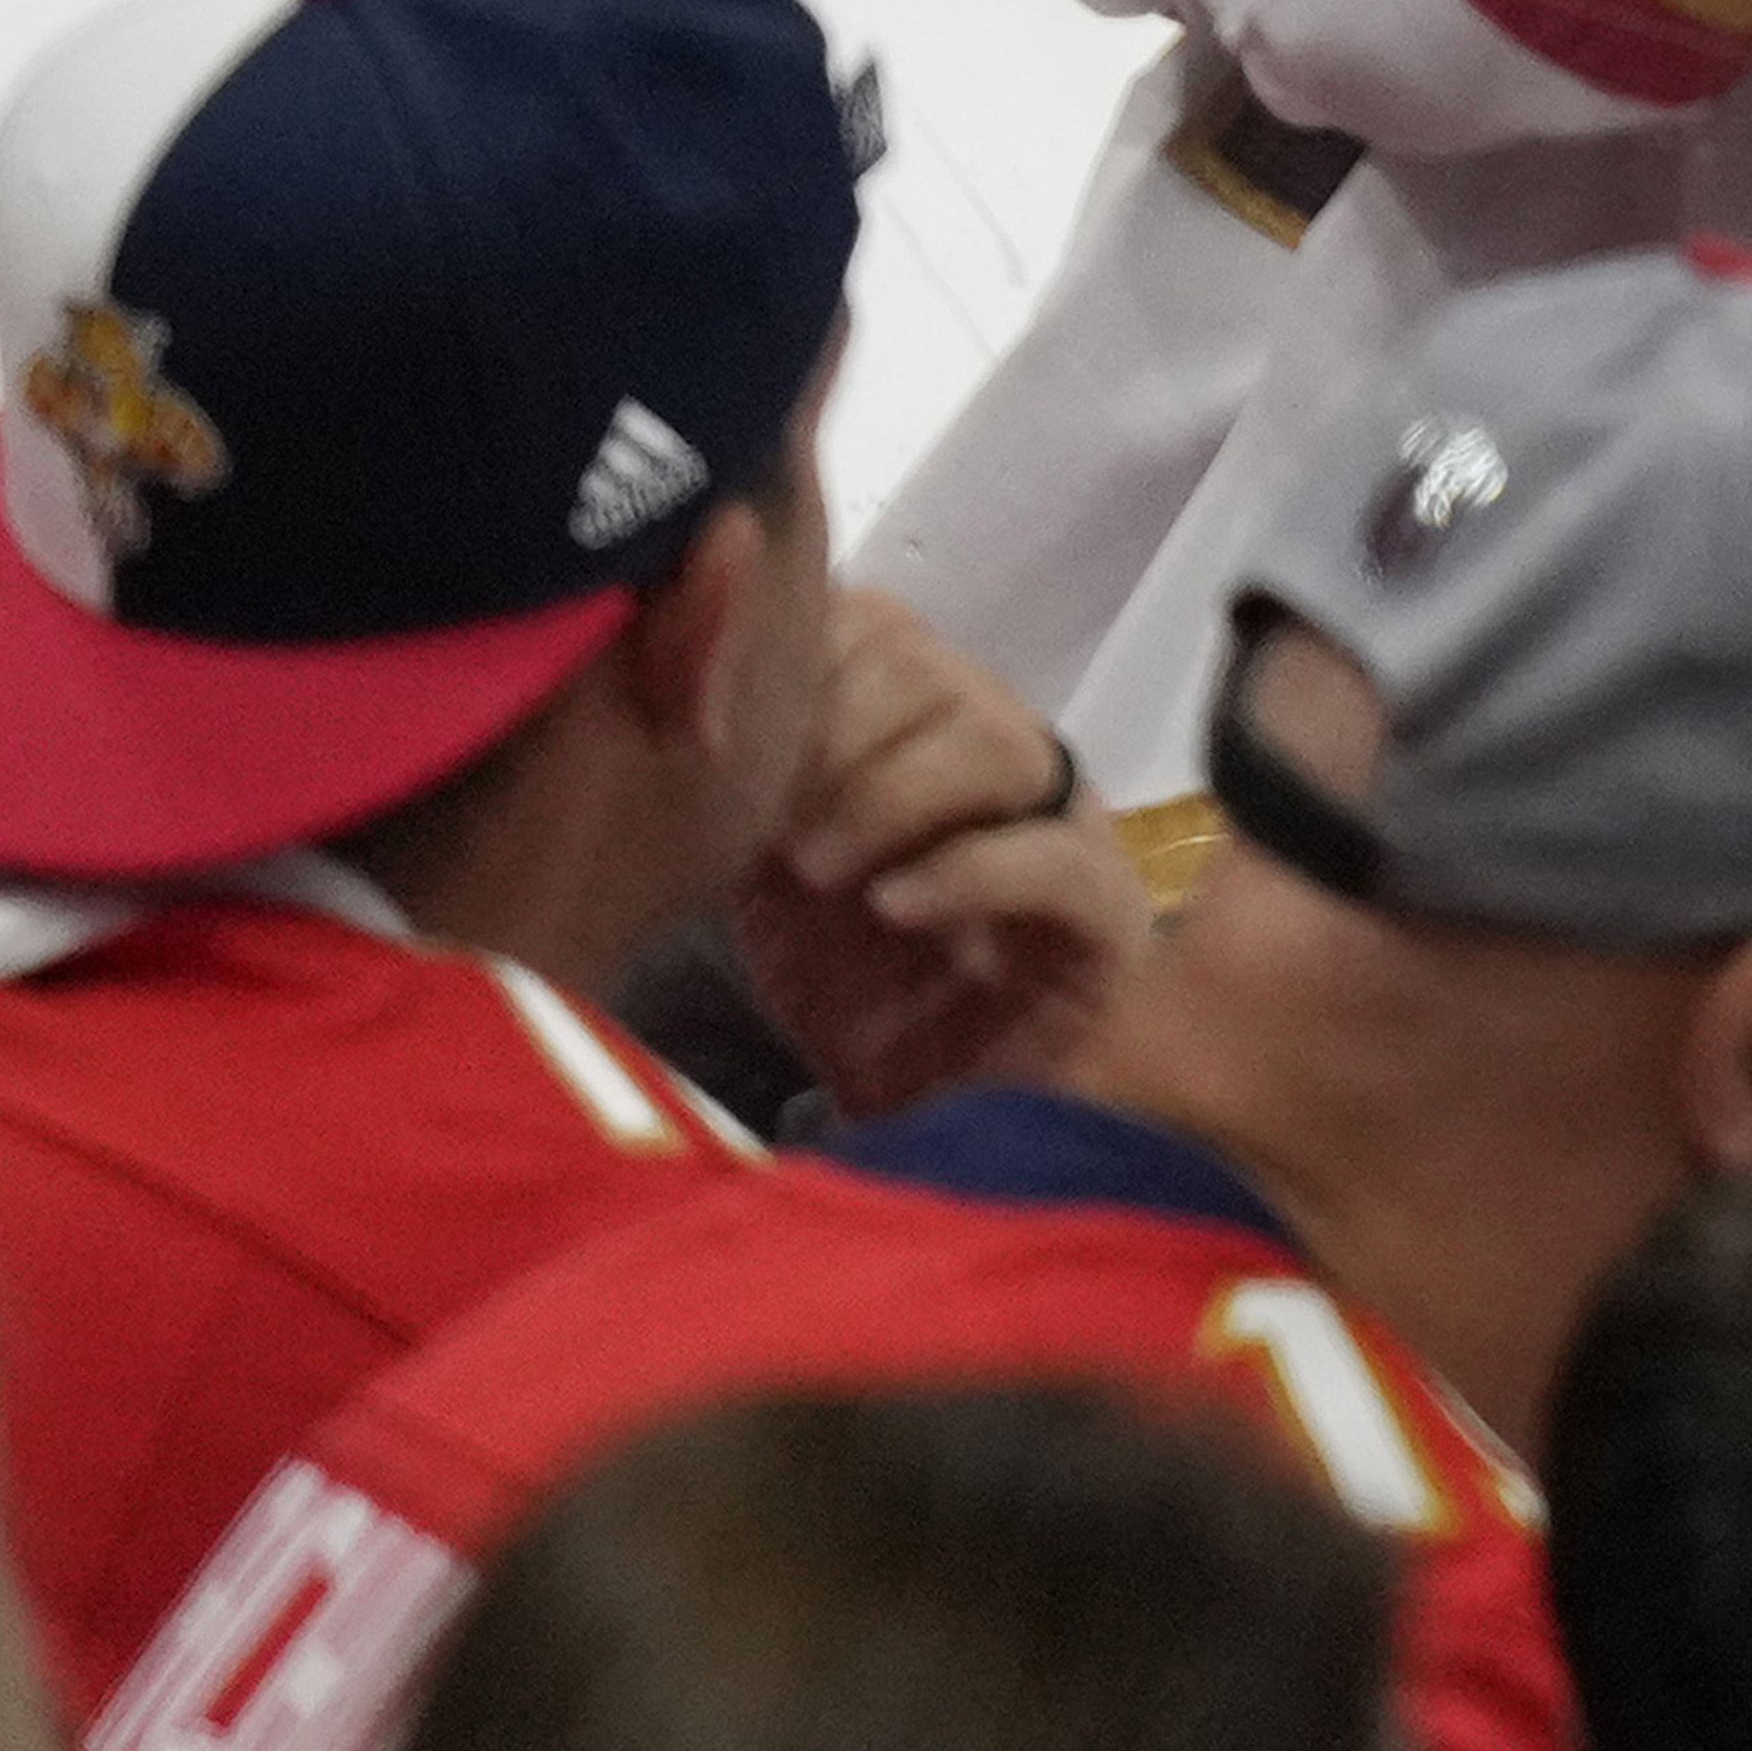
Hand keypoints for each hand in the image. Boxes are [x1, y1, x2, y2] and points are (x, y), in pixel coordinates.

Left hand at [726, 593, 1133, 1116]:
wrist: (934, 1126)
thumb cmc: (851, 991)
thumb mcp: (767, 869)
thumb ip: (734, 779)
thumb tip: (648, 686)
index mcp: (920, 726)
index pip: (873, 624)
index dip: (791, 664)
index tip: (714, 745)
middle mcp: (1002, 753)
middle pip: (932, 668)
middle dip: (832, 736)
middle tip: (770, 828)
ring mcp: (1065, 826)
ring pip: (999, 740)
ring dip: (889, 797)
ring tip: (819, 872)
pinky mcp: (1103, 915)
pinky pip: (1054, 856)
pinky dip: (966, 870)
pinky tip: (895, 907)